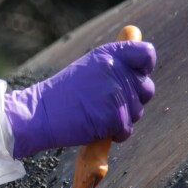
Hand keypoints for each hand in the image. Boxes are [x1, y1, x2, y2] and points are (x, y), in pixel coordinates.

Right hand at [4, 40, 156, 157]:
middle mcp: (116, 70)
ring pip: (138, 111)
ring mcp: (117, 94)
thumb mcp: (89, 68)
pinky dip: (115, 134)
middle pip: (146, 88)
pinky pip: (127, 129)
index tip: (135, 76)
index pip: (146, 54)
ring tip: (98, 115)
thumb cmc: (63, 94)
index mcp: (110, 54)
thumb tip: (142, 68)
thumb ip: (115, 65)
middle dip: (133, 100)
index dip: (144, 68)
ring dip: (123, 118)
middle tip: (108, 104)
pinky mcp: (116, 117)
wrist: (40, 114)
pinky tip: (98, 128)